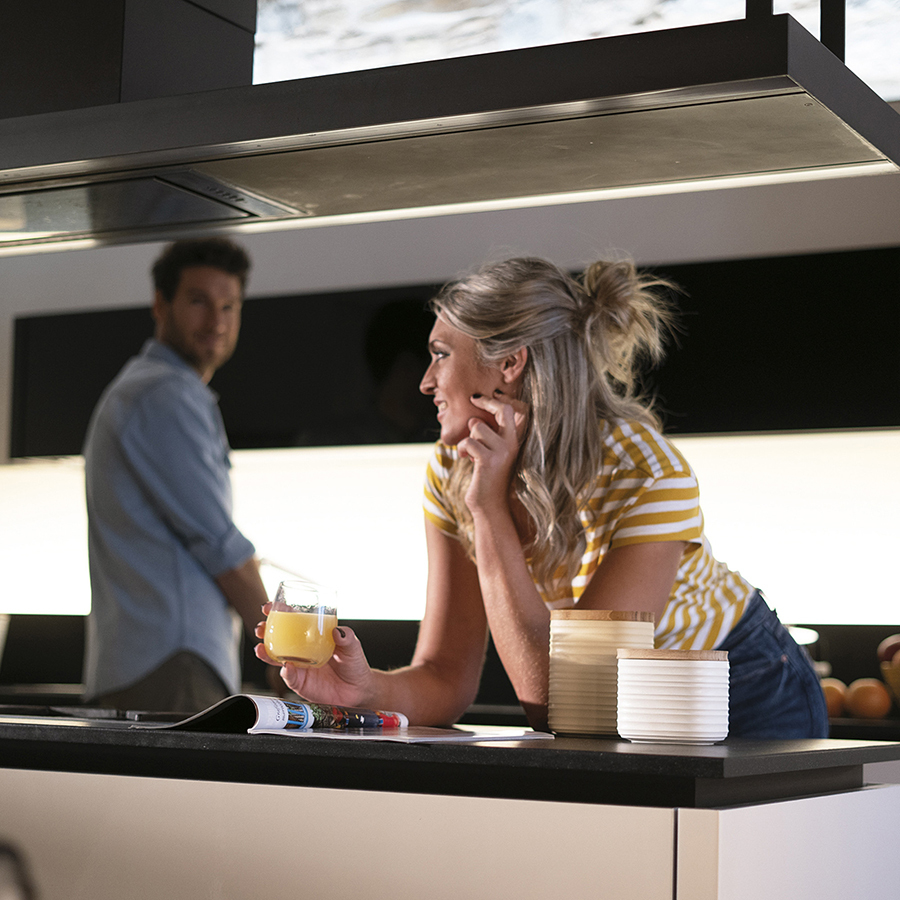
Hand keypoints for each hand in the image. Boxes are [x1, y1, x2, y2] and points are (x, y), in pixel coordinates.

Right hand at [254, 603, 375, 706]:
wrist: (357, 690)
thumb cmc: (353, 664)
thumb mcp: (353, 647)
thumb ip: (347, 638)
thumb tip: (338, 631)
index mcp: (311, 636)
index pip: (292, 621)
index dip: (279, 613)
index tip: (269, 607)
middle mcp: (301, 650)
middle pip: (277, 638)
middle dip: (265, 631)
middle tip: (261, 628)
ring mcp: (299, 666)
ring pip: (276, 658)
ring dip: (265, 653)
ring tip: (260, 649)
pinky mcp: (300, 682)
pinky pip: (289, 677)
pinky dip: (286, 672)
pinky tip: (286, 667)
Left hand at [458, 391, 528, 513]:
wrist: (490, 506)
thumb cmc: (487, 479)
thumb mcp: (490, 454)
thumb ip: (487, 437)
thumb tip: (474, 418)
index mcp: (514, 441)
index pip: (511, 411)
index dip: (495, 401)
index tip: (477, 398)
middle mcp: (512, 444)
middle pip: (502, 410)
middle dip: (485, 403)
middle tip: (472, 402)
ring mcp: (502, 452)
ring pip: (478, 427)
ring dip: (468, 438)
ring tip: (469, 452)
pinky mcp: (488, 460)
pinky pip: (469, 441)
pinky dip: (462, 449)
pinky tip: (466, 458)